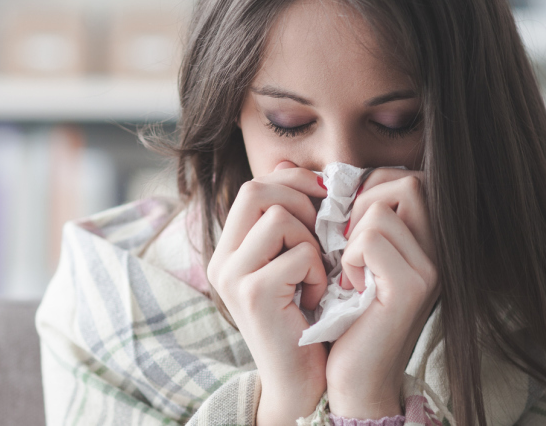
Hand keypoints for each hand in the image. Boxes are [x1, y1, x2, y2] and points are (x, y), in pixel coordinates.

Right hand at [207, 161, 329, 424]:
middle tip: (322, 234)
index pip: (254, 185)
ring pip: (279, 218)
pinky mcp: (252, 294)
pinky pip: (299, 254)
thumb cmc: (307, 320)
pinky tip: (317, 297)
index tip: (323, 200)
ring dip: (311, 241)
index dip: (293, 182)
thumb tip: (291, 164)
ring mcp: (232, 276)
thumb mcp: (294, 262)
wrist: (301, 381)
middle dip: (302, 203)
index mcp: (230, 249)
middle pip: (258, 189)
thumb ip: (290, 220)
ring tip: (315, 273)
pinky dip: (318, 272)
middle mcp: (222, 260)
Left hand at [325, 168, 439, 418]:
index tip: (348, 227)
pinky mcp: (412, 287)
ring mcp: (431, 269)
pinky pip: (370, 239)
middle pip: (406, 182)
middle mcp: (440, 251)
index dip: (370, 189)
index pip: (409, 178)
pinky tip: (352, 288)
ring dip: (352, 237)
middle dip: (362, 204)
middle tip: (346, 245)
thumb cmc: (345, 316)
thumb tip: (315, 172)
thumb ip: (351, 217)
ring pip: (382, 209)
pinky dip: (350, 259)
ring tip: (351, 272)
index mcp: (429, 241)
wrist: (353, 377)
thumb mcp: (351, 258)